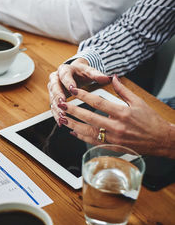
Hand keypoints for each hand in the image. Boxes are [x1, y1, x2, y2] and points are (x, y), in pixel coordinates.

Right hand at [48, 58, 109, 123]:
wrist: (74, 72)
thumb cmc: (82, 73)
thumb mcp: (89, 72)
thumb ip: (96, 75)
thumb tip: (107, 78)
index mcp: (64, 70)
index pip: (64, 75)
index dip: (68, 82)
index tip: (72, 88)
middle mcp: (55, 78)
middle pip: (54, 87)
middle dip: (58, 96)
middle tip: (63, 103)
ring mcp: (53, 88)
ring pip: (52, 98)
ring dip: (57, 107)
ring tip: (62, 115)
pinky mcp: (53, 97)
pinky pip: (53, 106)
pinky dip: (56, 114)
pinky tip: (61, 122)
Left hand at [58, 75, 174, 158]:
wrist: (162, 140)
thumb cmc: (151, 121)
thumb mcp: (139, 102)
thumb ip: (123, 90)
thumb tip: (113, 77)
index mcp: (123, 113)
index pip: (98, 103)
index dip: (84, 96)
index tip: (73, 91)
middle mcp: (117, 127)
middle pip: (90, 118)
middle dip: (73, 111)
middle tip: (61, 105)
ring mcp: (115, 139)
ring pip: (89, 132)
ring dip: (74, 125)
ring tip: (63, 119)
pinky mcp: (114, 147)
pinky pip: (94, 142)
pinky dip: (83, 137)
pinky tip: (74, 132)